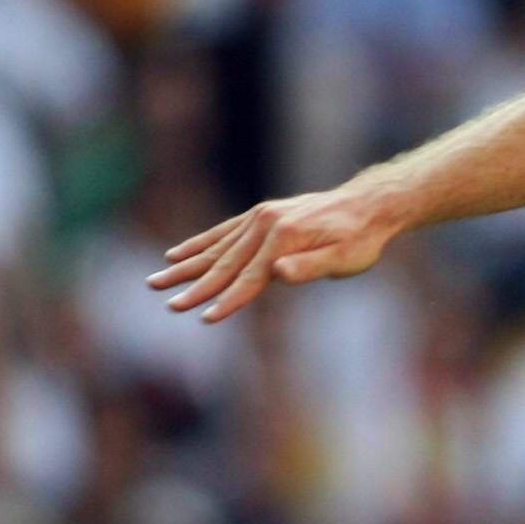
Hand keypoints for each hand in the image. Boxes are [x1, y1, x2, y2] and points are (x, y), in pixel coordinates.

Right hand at [147, 187, 400, 321]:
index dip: (229, 300)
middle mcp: (266, 224)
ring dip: (185, 266)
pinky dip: (199, 244)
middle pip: (225, 263)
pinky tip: (176, 253)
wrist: (368, 205)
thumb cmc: (360, 239)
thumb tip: (277, 273)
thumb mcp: (346, 258)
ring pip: (216, 247)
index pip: (251, 277)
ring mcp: (259, 217)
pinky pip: (222, 232)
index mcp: (284, 237)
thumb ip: (311, 267)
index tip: (205, 318)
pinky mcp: (259, 215)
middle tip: (168, 304)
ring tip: (156, 281)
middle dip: (195, 287)